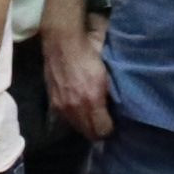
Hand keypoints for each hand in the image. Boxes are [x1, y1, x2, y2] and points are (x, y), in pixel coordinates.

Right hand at [44, 23, 117, 142]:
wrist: (63, 40)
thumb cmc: (91, 50)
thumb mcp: (109, 69)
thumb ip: (113, 91)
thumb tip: (120, 105)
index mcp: (92, 99)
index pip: (103, 130)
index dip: (110, 129)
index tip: (114, 124)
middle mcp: (76, 107)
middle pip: (89, 133)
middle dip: (99, 131)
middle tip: (105, 122)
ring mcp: (63, 106)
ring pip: (77, 128)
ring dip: (85, 125)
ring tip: (92, 116)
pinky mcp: (53, 102)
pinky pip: (66, 119)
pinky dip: (74, 117)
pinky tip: (79, 109)